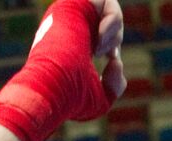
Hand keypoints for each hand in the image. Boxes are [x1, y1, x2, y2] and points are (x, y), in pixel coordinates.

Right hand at [0, 0, 124, 140]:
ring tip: (98, 49)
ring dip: (113, 31)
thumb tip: (116, 62)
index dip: (113, 46)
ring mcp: (72, 14)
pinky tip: (99, 41)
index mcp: (75, 45)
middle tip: (104, 53)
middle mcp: (72, 27)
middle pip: (106, 20)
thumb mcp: (101, 99)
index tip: (111, 60)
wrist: (54, 84)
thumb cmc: (73, 96)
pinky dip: (112, 21)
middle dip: (115, 37)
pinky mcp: (73, 3)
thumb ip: (115, 84)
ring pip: (108, 9)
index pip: (102, 36)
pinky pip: (105, 0)